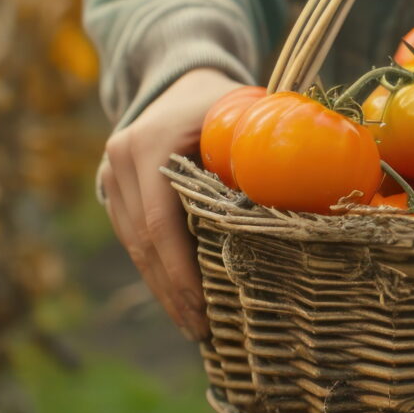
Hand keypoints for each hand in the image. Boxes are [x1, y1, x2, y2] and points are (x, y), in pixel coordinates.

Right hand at [99, 67, 243, 339]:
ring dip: (163, 289)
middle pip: (143, 242)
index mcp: (149, 143)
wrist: (182, 80)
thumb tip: (303, 192)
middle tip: (202, 331)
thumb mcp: (244, 113)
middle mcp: (120, 160)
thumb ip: (260, 148)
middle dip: (172, 291)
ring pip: (134, 246)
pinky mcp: (113, 191)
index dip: (179, 268)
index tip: (202, 306)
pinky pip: (134, 239)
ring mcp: (111, 176)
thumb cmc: (224, 100)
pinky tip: (181, 299)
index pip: (159, 220)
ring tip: (195, 326)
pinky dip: (157, 271)